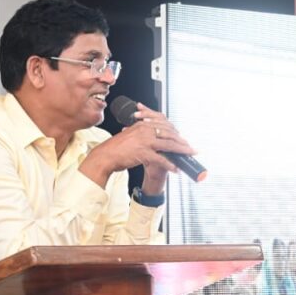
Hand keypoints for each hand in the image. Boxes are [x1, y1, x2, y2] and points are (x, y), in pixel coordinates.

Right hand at [79, 103, 194, 188]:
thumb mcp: (130, 135)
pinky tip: (176, 169)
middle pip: (169, 133)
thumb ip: (142, 133)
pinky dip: (170, 165)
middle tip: (191, 147)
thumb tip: (153, 137)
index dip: (176, 132)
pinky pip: (161, 159)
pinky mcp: (143, 153)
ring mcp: (145, 141)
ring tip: (189, 155)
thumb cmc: (116, 148)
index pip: (164, 125)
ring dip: (181, 150)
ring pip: (168, 145)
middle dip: (182, 141)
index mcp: (142, 125)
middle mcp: (145, 130)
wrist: (105, 156)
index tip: (182, 137)